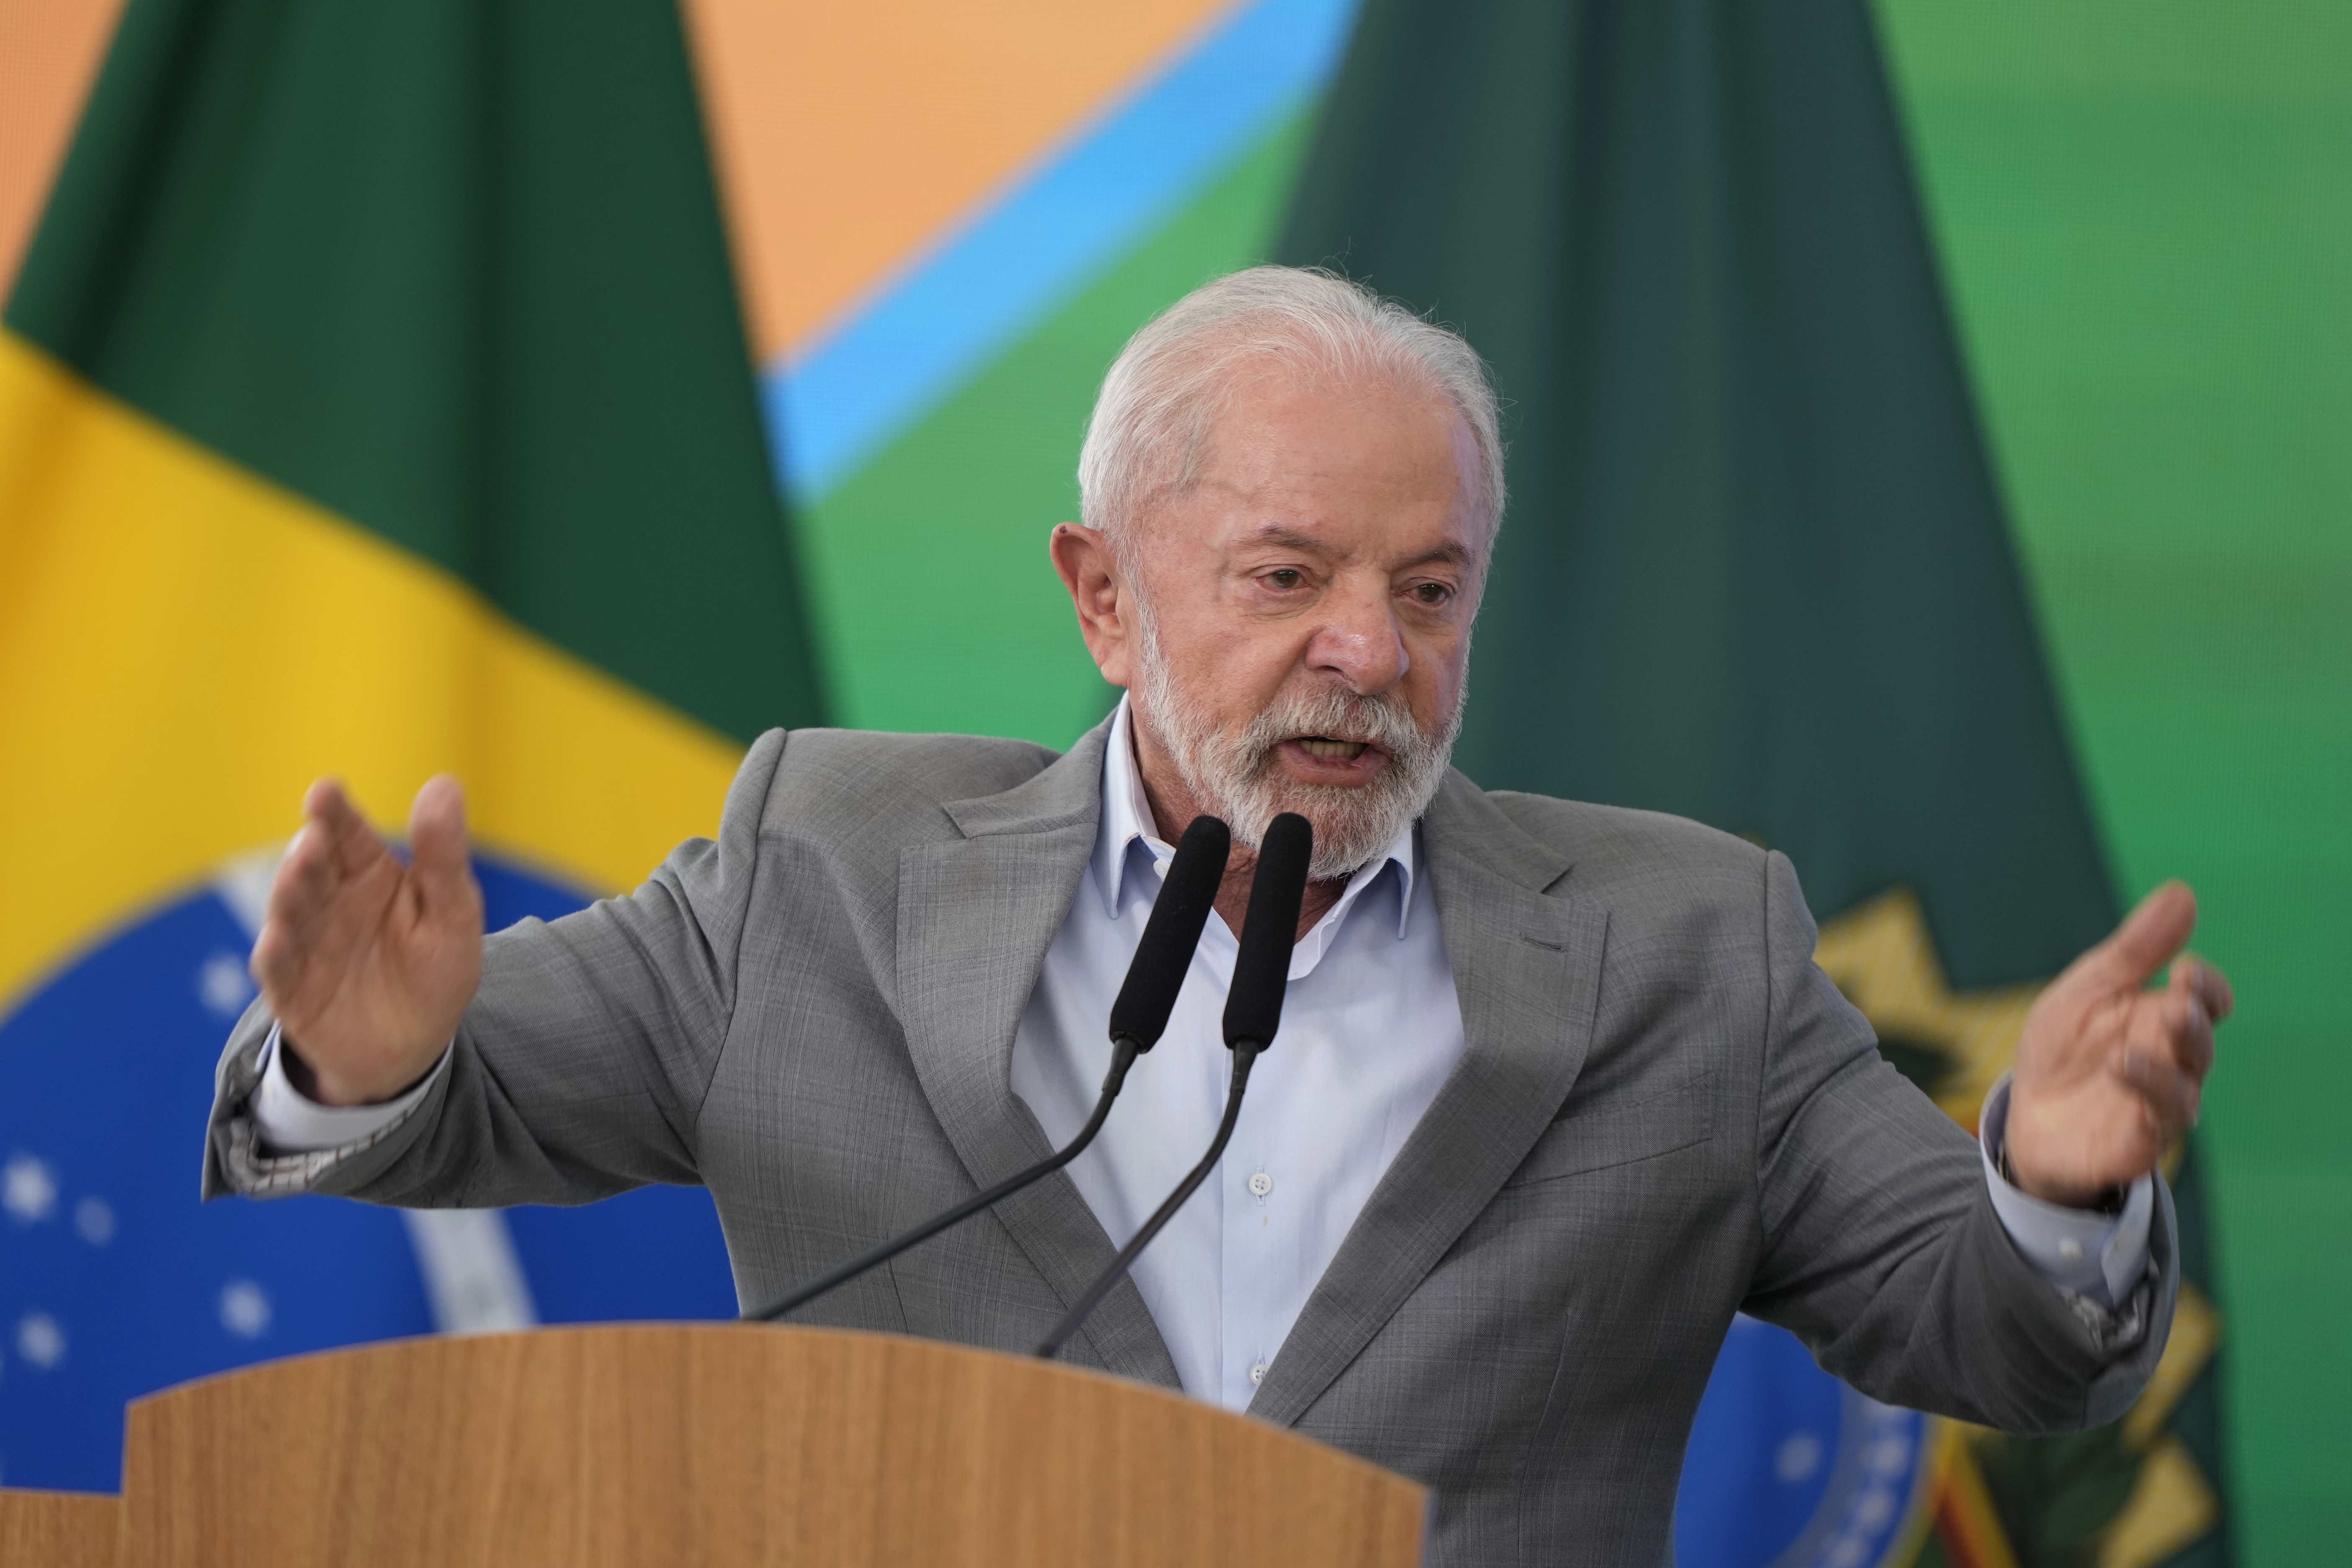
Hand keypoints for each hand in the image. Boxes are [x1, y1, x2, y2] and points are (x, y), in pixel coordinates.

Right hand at [248, 776, 483, 1105]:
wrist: (414, 1047)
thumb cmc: (435, 970)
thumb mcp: (453, 913)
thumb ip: (444, 855)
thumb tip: (444, 783)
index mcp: (368, 872)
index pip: (347, 832)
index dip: (334, 810)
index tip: (325, 790)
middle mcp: (329, 900)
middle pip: (313, 868)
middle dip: (310, 851)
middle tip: (316, 838)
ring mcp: (305, 942)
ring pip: (289, 911)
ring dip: (289, 892)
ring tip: (297, 872)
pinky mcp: (290, 989)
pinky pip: (278, 969)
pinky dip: (276, 953)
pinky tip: (278, 938)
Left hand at [2005, 881, 2232, 1206]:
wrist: (2028, 1116)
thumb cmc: (2063, 1048)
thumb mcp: (2088, 989)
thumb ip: (2135, 949)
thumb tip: (2183, 893)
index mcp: (2162, 1017)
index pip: (2207, 999)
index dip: (2206, 986)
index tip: (2186, 968)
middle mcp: (2172, 1060)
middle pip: (2198, 1038)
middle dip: (2192, 1016)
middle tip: (2180, 993)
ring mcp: (2159, 1102)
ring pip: (2185, 1083)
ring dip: (2168, 1059)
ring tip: (2133, 1041)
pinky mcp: (2141, 1139)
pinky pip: (2160, 1119)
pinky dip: (2146, 1092)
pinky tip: (2123, 1065)